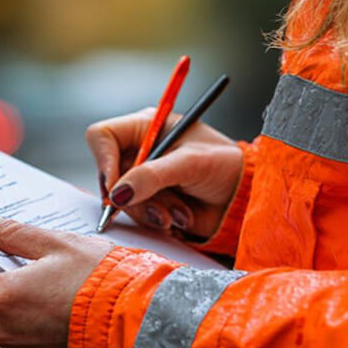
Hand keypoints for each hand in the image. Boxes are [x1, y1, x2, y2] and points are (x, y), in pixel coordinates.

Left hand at [0, 208, 113, 347]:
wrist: (141, 321)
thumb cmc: (101, 279)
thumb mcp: (56, 243)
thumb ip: (11, 233)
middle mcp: (4, 331)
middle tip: (25, 264)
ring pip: (6, 325)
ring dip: (19, 306)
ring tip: (53, 285)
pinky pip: (30, 343)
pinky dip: (39, 327)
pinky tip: (64, 311)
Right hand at [87, 108, 242, 239]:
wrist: (244, 198)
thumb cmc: (225, 166)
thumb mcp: (190, 163)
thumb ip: (153, 176)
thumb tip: (117, 194)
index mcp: (147, 127)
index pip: (103, 136)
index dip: (103, 161)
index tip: (116, 188)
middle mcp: (140, 151)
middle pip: (109, 175)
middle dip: (135, 196)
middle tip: (158, 209)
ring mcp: (143, 179)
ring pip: (123, 200)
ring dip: (152, 211)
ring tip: (181, 213)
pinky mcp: (150, 202)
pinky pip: (136, 216)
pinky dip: (158, 221)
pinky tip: (181, 218)